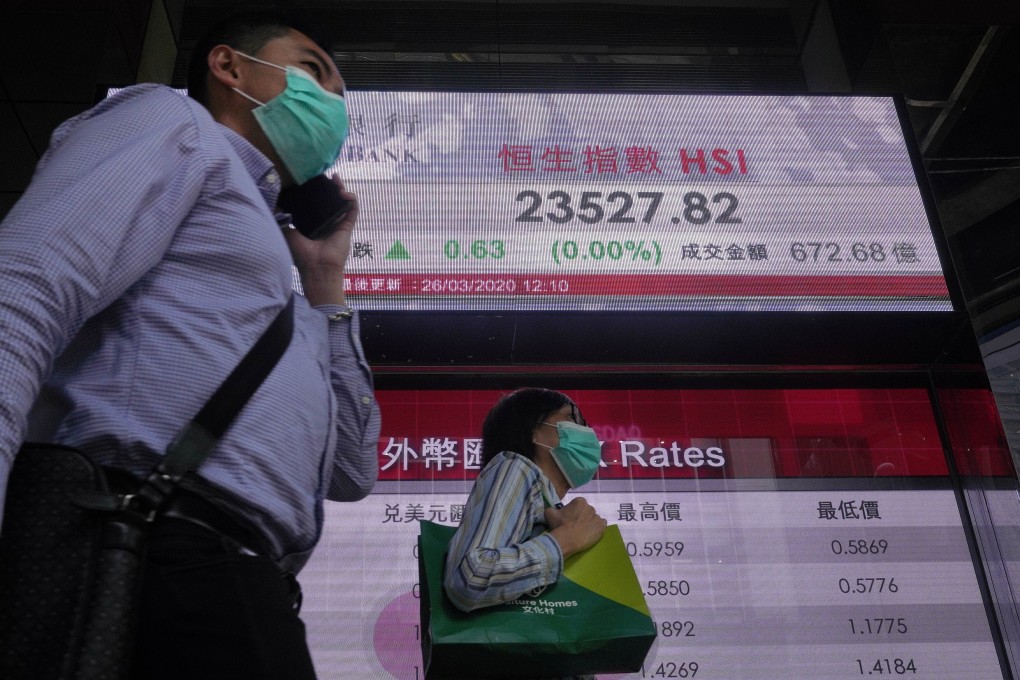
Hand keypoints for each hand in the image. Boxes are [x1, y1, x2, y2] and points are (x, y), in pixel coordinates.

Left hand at [283, 177, 359, 305]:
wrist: (317, 268)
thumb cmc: (302, 254)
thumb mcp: (287, 232)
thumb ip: (281, 219)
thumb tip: (273, 203)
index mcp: (314, 223)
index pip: (317, 203)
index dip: (316, 191)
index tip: (311, 179)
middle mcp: (327, 222)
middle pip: (331, 199)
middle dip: (330, 186)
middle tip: (325, 176)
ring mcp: (339, 224)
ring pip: (343, 201)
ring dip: (341, 188)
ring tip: (336, 179)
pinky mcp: (348, 227)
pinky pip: (353, 209)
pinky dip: (351, 199)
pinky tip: (343, 192)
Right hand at [545, 497, 606, 557]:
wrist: (567, 539)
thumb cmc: (559, 525)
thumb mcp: (549, 513)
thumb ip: (552, 509)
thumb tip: (553, 510)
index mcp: (580, 501)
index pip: (578, 505)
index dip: (573, 511)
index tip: (568, 519)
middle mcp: (590, 507)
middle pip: (586, 511)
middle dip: (582, 516)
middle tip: (575, 525)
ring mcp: (597, 517)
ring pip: (593, 518)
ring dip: (589, 523)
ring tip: (582, 531)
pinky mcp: (602, 526)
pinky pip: (602, 524)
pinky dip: (597, 527)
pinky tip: (591, 532)